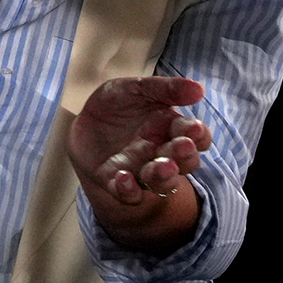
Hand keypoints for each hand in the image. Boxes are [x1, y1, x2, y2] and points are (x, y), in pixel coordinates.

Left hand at [66, 76, 212, 207]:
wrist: (84, 121)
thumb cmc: (118, 104)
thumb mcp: (137, 88)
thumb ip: (166, 88)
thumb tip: (198, 88)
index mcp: (172, 129)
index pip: (196, 136)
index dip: (199, 134)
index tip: (195, 128)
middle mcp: (163, 153)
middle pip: (185, 162)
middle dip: (186, 156)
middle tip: (183, 146)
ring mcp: (141, 170)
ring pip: (162, 182)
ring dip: (164, 176)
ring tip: (163, 166)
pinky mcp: (117, 183)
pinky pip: (130, 194)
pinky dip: (129, 190)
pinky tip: (123, 177)